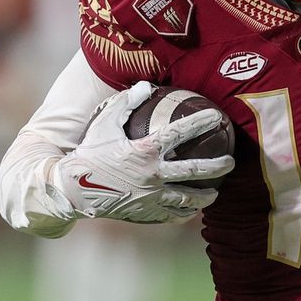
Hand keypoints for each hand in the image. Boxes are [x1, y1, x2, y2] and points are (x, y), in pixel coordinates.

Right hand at [53, 82, 234, 222]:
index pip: (180, 133)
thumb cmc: (87, 153)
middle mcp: (152, 175)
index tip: (217, 117)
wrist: (69, 189)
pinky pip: (169, 215)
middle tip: (231, 162)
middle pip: (194, 170)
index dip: (201, 122)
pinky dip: (183, 213)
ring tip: (216, 194)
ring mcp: (150, 198)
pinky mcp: (144, 213)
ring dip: (205, 196)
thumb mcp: (103, 123)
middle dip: (217, 166)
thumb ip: (126, 104)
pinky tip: (191, 211)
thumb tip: (146, 85)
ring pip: (186, 199)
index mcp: (144, 151)